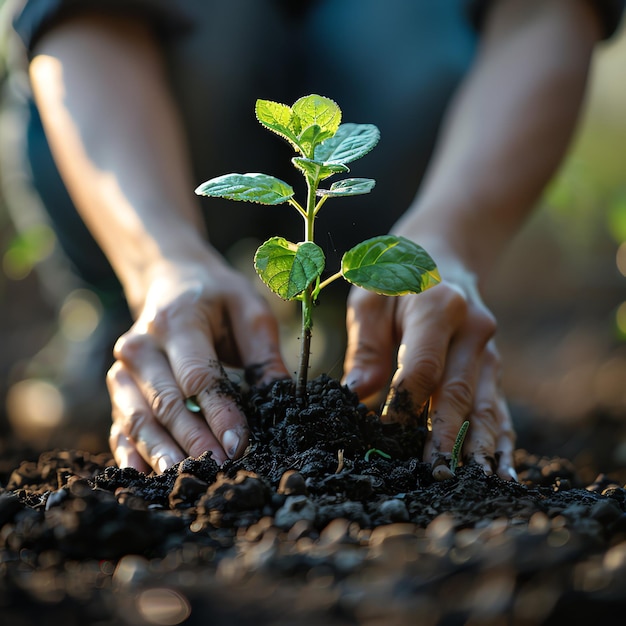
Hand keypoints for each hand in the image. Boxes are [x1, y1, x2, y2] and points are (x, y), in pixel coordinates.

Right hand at [107, 256, 289, 472]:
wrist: (172, 280)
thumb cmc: (217, 298)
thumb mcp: (249, 310)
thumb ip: (264, 354)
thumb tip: (282, 400)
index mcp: (176, 322)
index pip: (197, 376)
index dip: (219, 413)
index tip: (241, 444)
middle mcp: (140, 347)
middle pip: (166, 403)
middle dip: (194, 441)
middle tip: (222, 469)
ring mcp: (123, 370)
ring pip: (139, 420)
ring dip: (162, 454)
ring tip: (187, 481)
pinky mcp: (119, 389)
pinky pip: (121, 426)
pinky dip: (132, 454)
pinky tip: (145, 479)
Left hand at [342, 260, 516, 481]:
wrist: (440, 255)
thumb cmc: (394, 278)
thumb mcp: (369, 299)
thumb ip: (365, 347)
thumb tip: (359, 395)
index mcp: (439, 306)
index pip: (423, 365)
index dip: (405, 403)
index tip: (386, 434)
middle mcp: (473, 328)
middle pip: (458, 391)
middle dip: (445, 436)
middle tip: (434, 474)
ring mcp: (489, 348)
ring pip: (486, 404)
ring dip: (477, 445)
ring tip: (470, 481)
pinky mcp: (493, 365)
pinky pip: (498, 405)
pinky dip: (499, 439)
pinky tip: (499, 469)